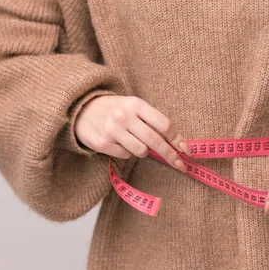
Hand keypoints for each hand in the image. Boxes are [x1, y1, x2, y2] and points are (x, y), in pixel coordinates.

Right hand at [74, 95, 191, 172]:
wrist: (82, 110)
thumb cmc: (116, 110)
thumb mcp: (134, 107)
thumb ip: (153, 121)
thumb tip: (178, 143)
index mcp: (136, 104)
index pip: (163, 123)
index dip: (177, 139)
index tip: (186, 150)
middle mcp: (124, 116)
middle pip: (155, 141)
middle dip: (171, 155)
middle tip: (181, 165)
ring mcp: (112, 130)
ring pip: (141, 151)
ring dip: (143, 150)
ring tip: (133, 141)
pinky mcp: (102, 143)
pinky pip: (125, 155)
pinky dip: (126, 152)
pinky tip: (118, 142)